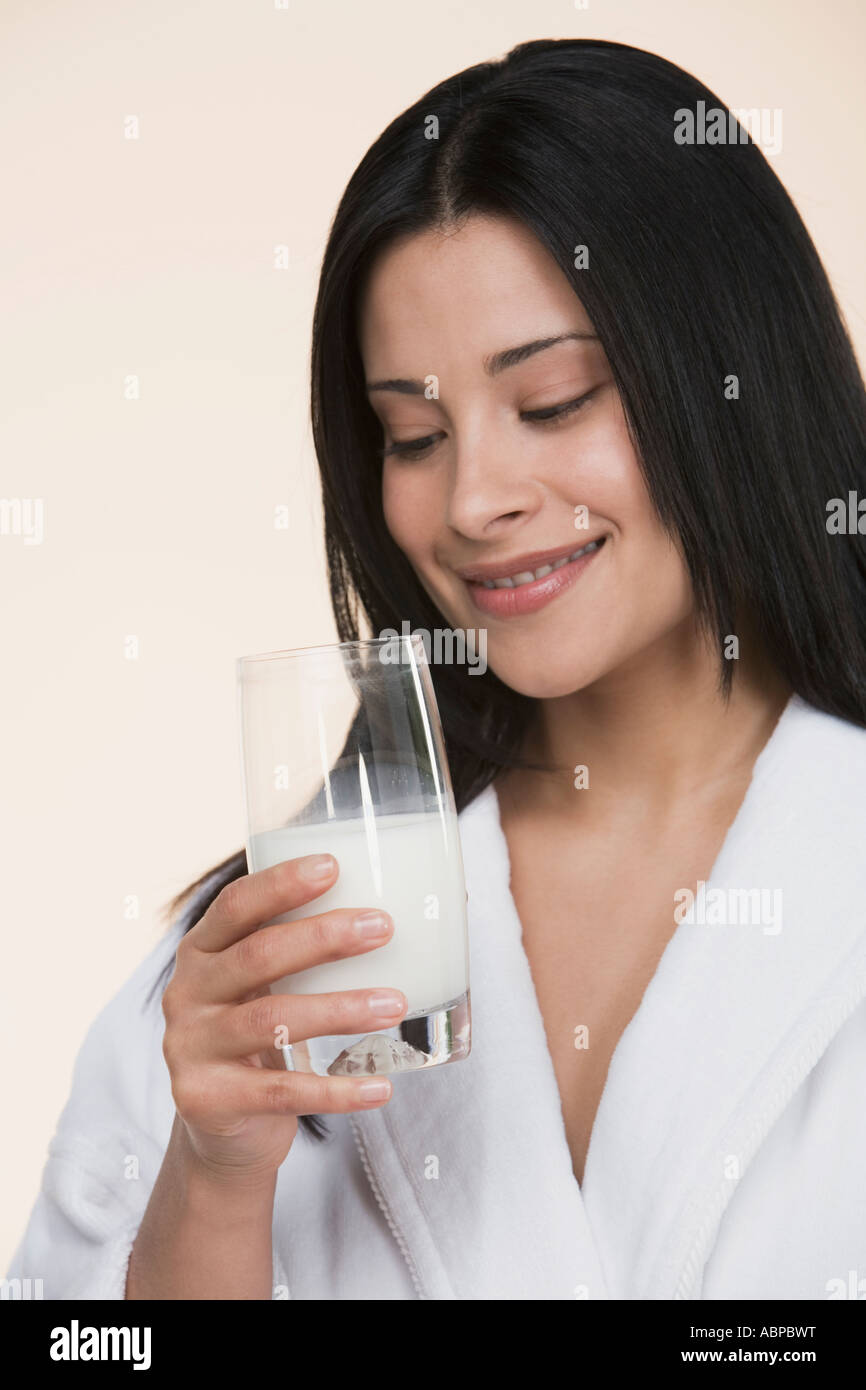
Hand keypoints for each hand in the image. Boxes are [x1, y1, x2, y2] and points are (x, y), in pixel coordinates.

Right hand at [160, 853, 404, 1182]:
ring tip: (395, 1004)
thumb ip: (305, 952)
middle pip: (257, 955)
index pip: (236, 905)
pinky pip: (282, 1093)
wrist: (220, 1129)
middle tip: (383, 927)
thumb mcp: (265, 986)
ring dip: (340, 1009)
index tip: (334, 866)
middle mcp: (187, 993)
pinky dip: (336, 1090)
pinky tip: (380, 1087)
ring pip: (271, 1020)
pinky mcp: (208, 1100)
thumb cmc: (261, 1037)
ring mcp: (191, 1048)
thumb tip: (411, 910)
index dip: (281, 883)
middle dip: (324, 937)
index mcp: (201, 951)